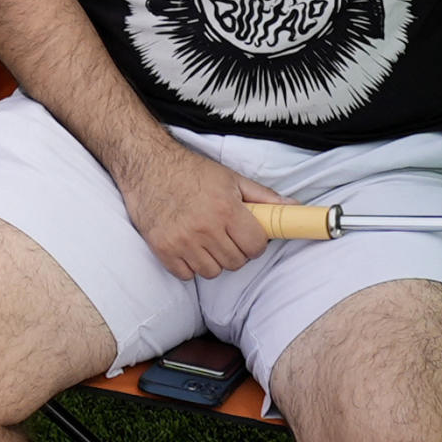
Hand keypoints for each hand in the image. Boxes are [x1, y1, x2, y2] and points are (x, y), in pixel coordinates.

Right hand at [122, 140, 279, 279]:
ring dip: (213, 260)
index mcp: (226, 209)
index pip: (255, 246)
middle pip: (235, 262)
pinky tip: (188, 247)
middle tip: (227, 236)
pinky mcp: (163, 249)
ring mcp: (182, 241)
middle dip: (236, 252)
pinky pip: (187, 275)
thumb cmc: (191, 171)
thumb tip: (295, 207)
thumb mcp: (231, 178)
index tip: (249, 237)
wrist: (147, 166)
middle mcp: (205, 228)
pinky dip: (190, 266)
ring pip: (212, 271)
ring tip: (206, 241)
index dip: (256, 244)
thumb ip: (264, 197)